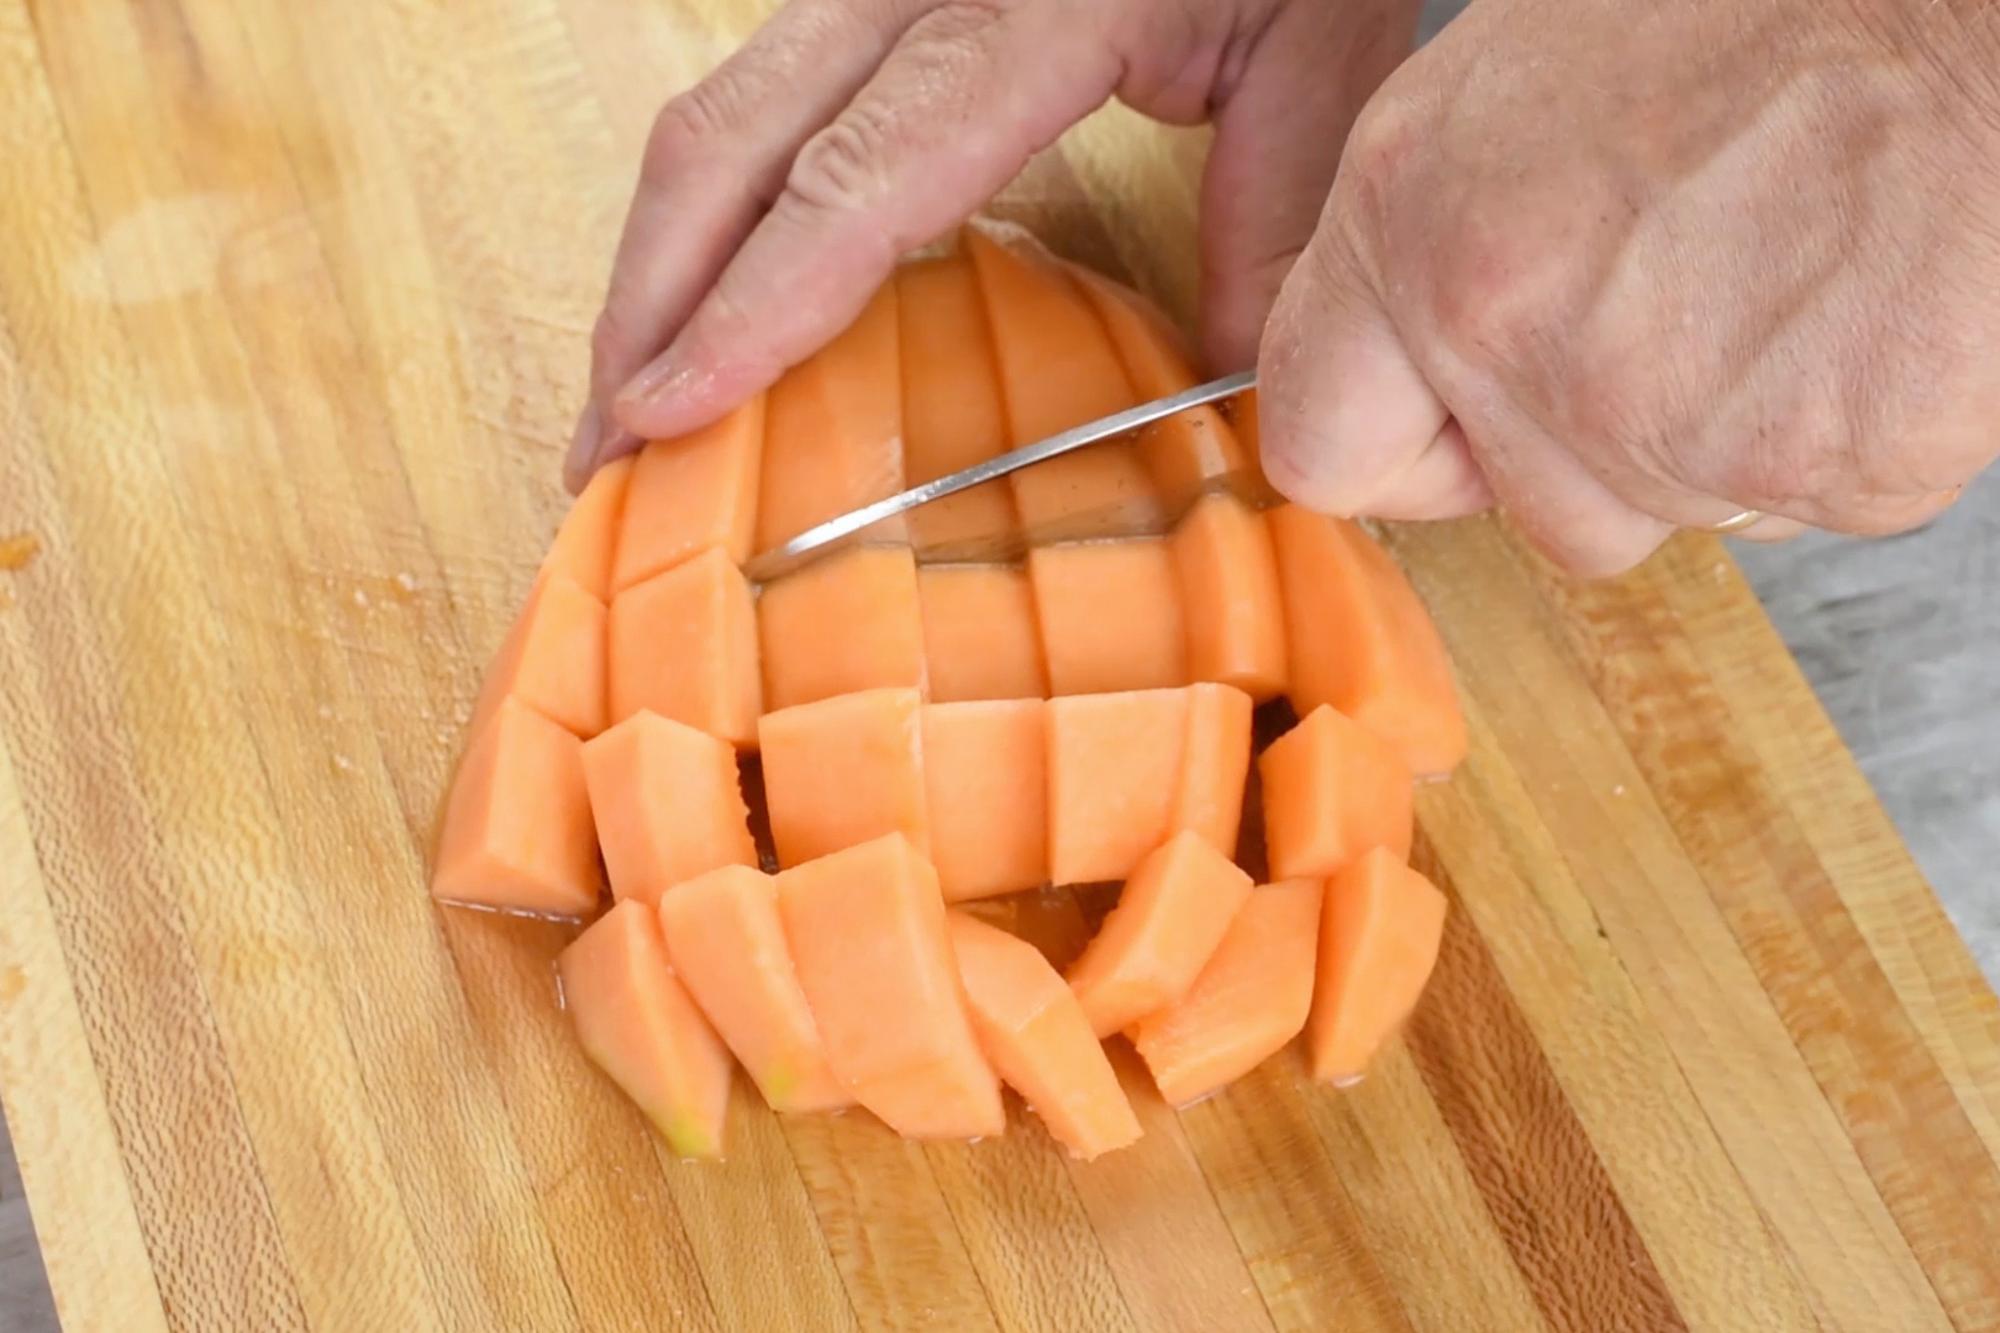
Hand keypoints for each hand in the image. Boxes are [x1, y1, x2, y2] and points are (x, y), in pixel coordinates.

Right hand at [565, 0, 1420, 490]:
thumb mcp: (1321, 50)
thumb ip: (1274, 221)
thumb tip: (1235, 387)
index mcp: (1032, 5)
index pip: (856, 178)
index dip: (749, 305)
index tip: (667, 412)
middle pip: (727, 144)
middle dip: (645, 305)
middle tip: (601, 453)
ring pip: (716, 117)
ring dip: (654, 266)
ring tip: (626, 400)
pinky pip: (758, 102)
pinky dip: (707, 217)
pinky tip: (699, 303)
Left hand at [1257, 0, 1999, 572]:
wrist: (1978, 17)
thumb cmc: (1772, 11)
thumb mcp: (1520, 85)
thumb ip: (1434, 246)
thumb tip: (1400, 352)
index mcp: (1419, 226)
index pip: (1318, 448)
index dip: (1394, 444)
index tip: (1440, 425)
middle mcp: (1517, 330)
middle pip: (1519, 512)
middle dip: (1579, 449)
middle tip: (1669, 305)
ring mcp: (1667, 415)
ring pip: (1655, 513)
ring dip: (1703, 440)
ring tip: (1773, 277)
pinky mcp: (1819, 465)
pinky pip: (1797, 509)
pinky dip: (1825, 437)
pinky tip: (1851, 310)